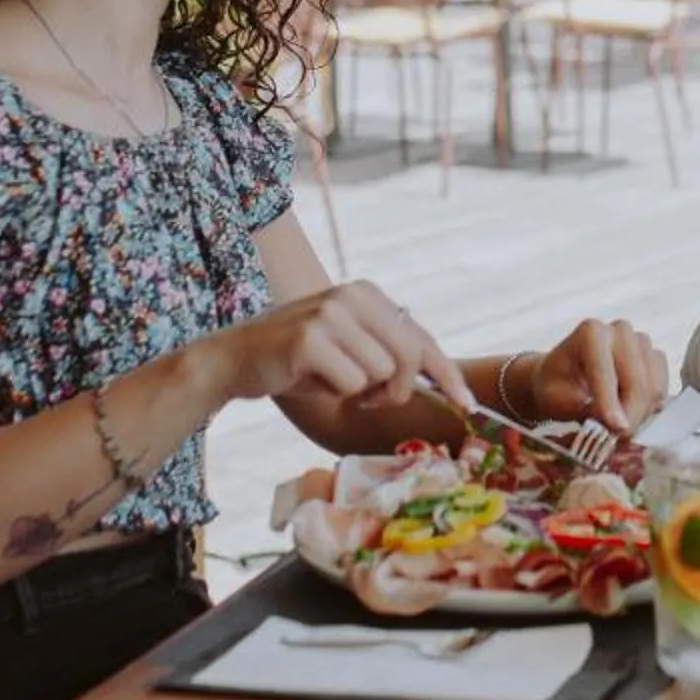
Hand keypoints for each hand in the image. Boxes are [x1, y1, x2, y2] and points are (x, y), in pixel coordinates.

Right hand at [217, 281, 469, 412]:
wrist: (233, 358)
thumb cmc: (298, 361)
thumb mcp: (348, 347)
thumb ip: (387, 354)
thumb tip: (440, 381)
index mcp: (368, 294)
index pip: (421, 337)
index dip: (446, 374)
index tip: (466, 405)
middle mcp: (353, 295)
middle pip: (409, 357)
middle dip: (396, 390)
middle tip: (369, 400)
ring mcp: (332, 314)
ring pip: (382, 374)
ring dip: (360, 392)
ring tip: (329, 381)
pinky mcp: (311, 339)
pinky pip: (351, 384)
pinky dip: (335, 394)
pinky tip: (309, 380)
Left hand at [526, 319, 669, 433]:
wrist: (563, 377)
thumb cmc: (556, 386)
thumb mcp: (556, 399)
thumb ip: (583, 409)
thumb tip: (614, 424)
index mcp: (591, 332)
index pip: (605, 371)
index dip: (611, 403)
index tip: (616, 429)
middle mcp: (620, 331)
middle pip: (636, 381)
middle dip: (629, 416)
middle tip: (618, 439)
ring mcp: (641, 342)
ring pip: (653, 388)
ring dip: (641, 416)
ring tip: (620, 429)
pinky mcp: (655, 357)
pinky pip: (663, 389)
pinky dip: (650, 409)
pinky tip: (631, 417)